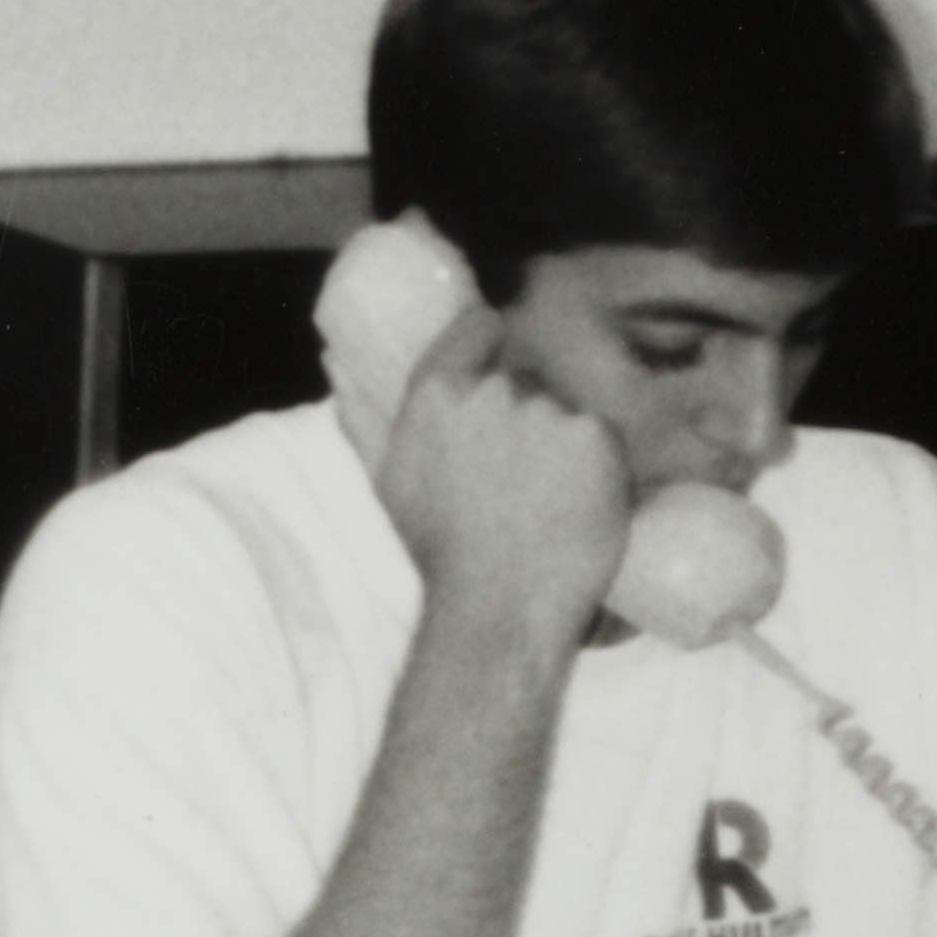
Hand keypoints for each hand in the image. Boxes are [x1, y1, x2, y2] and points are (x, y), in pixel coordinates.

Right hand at [366, 312, 628, 656]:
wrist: (497, 607)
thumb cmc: (435, 553)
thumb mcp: (388, 479)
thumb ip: (363, 418)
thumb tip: (336, 362)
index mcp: (436, 394)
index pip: (478, 328)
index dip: (490, 345)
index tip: (498, 370)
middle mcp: (492, 390)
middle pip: (525, 381)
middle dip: (527, 418)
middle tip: (521, 478)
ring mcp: (547, 410)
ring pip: (563, 412)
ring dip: (562, 445)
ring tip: (546, 502)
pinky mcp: (595, 434)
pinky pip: (600, 438)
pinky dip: (595, 467)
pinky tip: (575, 505)